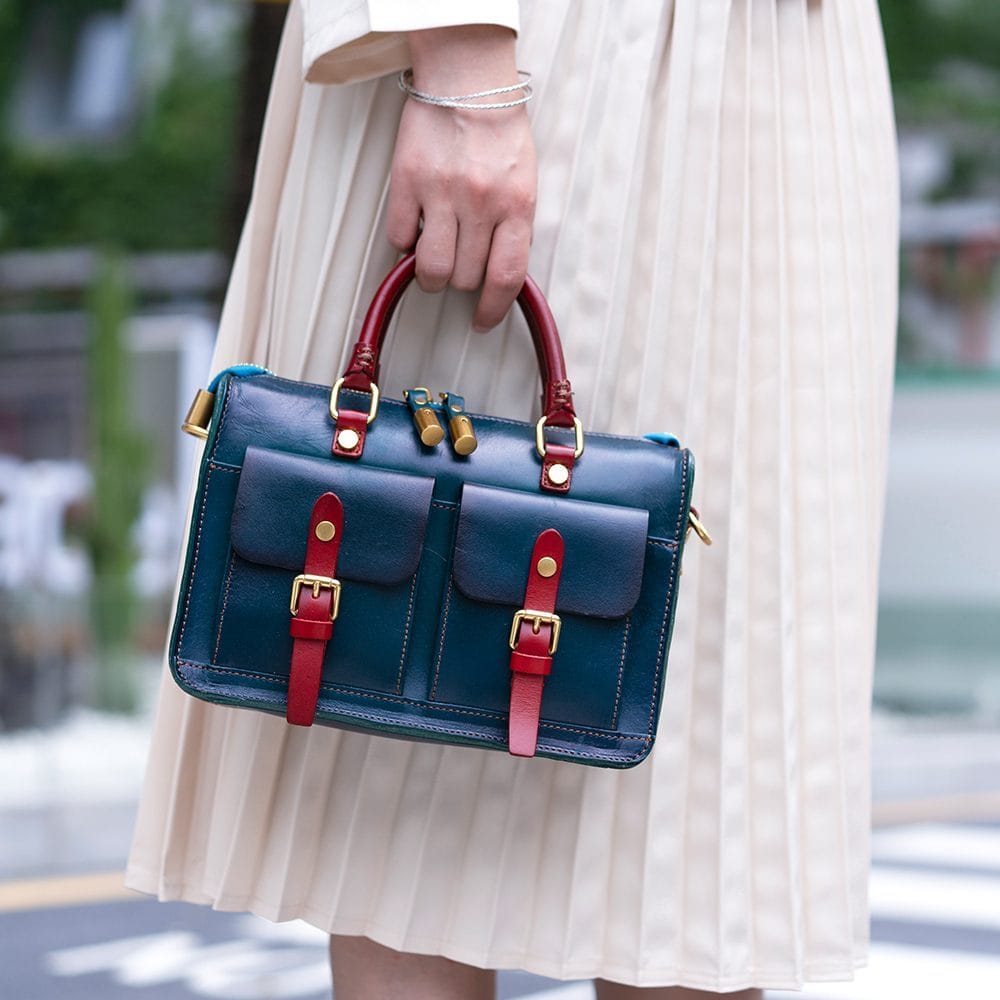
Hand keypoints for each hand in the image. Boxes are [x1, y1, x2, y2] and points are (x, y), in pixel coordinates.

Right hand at [386, 26, 537, 331]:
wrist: (468, 78)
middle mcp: (480, 203)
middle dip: (461, 282)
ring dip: (431, 275)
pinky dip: (405, 242)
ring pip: (431, 269)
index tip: (483, 320)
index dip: (493, 309)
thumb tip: (499, 276)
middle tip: (458, 267)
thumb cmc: (500, 131)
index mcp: (516, 205)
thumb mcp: (526, 182)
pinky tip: (416, 228)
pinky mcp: (407, 182)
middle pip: (465, 278)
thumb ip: (514, 228)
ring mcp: (441, 193)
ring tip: (433, 259)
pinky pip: (400, 237)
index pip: (506, 278)